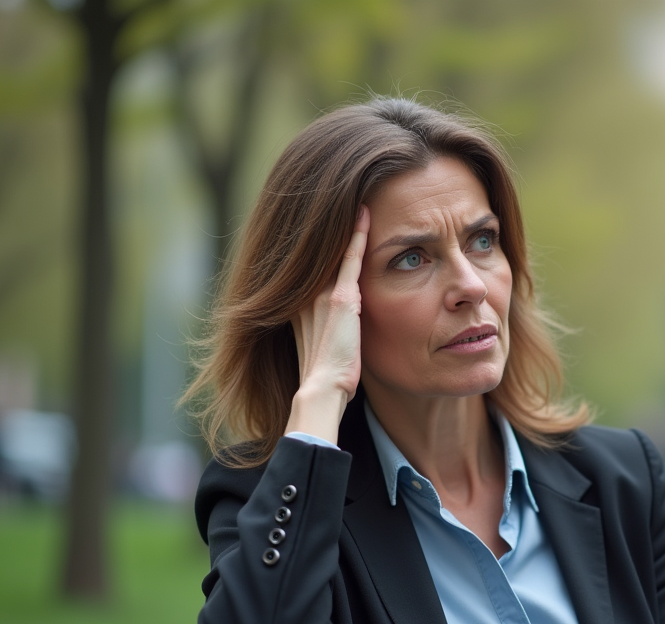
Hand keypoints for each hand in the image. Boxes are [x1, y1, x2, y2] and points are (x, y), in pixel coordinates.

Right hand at [284, 206, 369, 443]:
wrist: (322, 389)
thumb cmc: (326, 378)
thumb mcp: (321, 348)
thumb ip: (328, 330)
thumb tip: (341, 327)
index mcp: (299, 304)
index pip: (314, 265)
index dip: (320, 243)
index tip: (328, 223)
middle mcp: (306, 293)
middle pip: (321, 250)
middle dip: (329, 225)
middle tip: (343, 193)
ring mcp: (321, 293)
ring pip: (333, 249)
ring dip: (344, 223)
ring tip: (355, 194)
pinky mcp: (340, 298)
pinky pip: (350, 258)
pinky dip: (357, 234)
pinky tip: (365, 212)